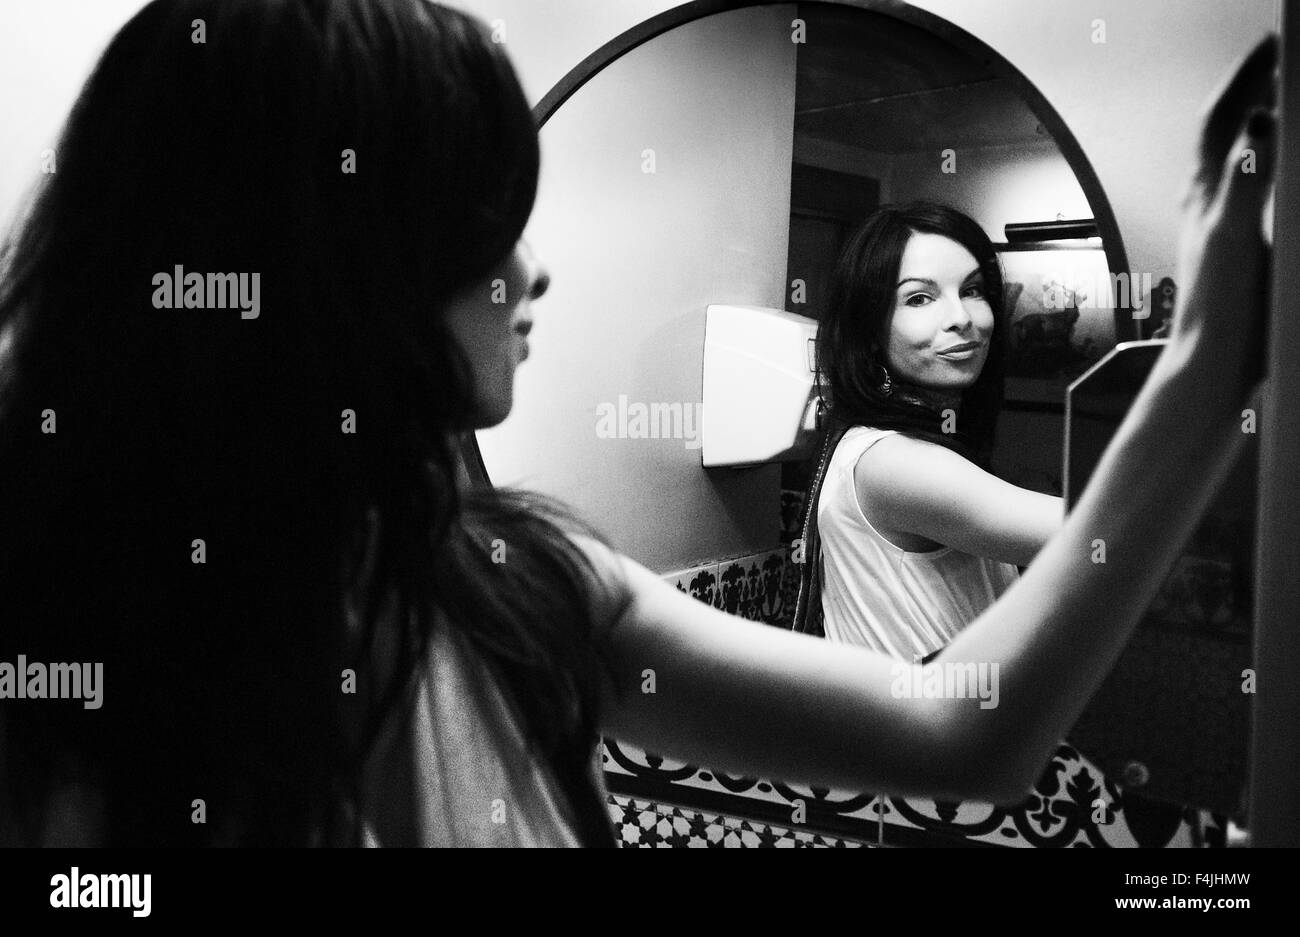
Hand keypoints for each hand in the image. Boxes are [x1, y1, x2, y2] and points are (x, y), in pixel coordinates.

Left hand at [1169, 34, 1276, 398]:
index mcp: (1205, 195)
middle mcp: (1208, 205)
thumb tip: (1259, 120)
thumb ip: (1246, 177)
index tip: (1274, 41)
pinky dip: (1271, 172)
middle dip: (1256, 91)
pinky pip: (1256, 196)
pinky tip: (1280, 177)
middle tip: (1283, 59)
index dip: (1247, 76)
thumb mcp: (1235, 235)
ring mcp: (1223, 228)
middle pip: (1230, 133)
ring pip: (1241, 163)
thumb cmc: (1218, 310)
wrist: (1212, 368)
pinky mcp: (1240, 252)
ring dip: (1263, 128)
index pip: (1223, 118)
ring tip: (1285, 101)